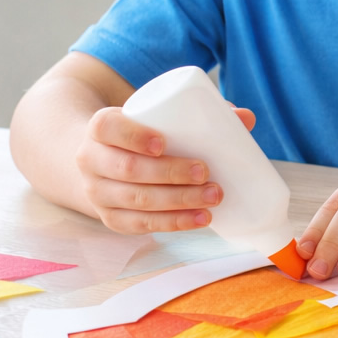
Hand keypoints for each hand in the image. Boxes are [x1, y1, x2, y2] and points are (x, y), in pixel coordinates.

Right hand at [73, 104, 256, 233]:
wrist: (102, 158)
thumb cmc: (141, 134)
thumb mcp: (157, 117)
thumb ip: (198, 113)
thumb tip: (246, 117)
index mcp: (100, 128)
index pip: (107, 128)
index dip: (133, 135)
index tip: (163, 143)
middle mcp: (91, 160)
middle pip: (126, 169)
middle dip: (169, 173)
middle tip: (206, 172)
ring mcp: (98, 192)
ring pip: (135, 200)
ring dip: (178, 201)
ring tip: (213, 197)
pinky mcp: (111, 217)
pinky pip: (139, 224)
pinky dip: (172, 223)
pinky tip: (198, 219)